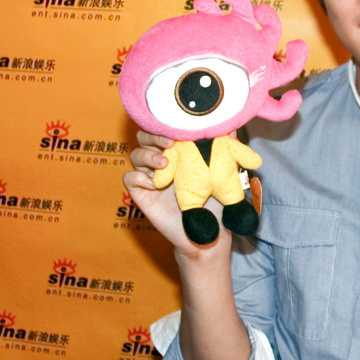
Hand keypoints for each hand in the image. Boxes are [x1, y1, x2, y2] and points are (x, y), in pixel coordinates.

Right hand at [122, 131, 230, 260]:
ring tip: (164, 164)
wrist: (211, 234)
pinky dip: (137, 177)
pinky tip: (153, 183)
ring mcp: (151, 177)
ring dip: (147, 155)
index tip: (181, 128)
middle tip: (169, 144)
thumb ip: (228, 150)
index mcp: (181, 152)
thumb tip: (231, 126)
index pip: (166, 130)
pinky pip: (129, 179)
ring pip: (135, 155)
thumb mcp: (226, 174)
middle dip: (153, 136)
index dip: (168, 125)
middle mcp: (163, 161)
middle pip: (145, 137)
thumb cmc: (218, 202)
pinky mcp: (143, 194)